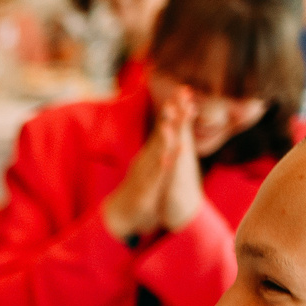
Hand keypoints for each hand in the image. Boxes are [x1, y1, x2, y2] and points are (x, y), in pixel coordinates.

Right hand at [105, 85, 201, 238]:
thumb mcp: (152, 167)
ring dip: (167, 132)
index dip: (175, 108)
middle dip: (173, 111)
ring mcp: (146, 172)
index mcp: (152, 153)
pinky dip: (164, 163)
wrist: (119, 215)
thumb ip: (159, 151)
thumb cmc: (138, 191)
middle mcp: (147, 158)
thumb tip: (167, 133)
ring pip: (158, 149)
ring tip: (176, 116)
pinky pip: (157, 174)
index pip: (165, 126)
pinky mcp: (146, 189)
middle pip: (162, 130)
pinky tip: (171, 153)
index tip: (186, 90)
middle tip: (183, 90)